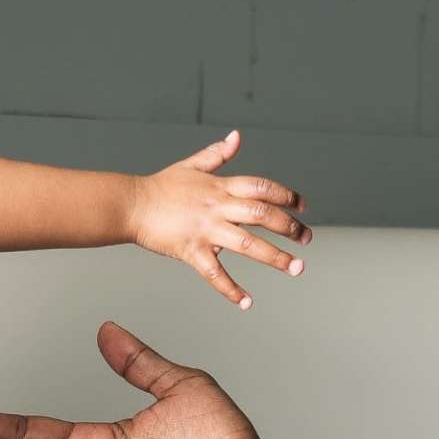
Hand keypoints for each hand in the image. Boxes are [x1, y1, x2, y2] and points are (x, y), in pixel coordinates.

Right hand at [128, 130, 308, 308]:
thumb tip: (237, 137)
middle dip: (290, 227)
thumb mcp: (192, 165)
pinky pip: (214, 273)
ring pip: (247, 245)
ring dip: (275, 257)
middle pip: (263, 215)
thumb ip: (218, 154)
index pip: (262, 187)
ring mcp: (205, 229)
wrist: (130, 204)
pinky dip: (231, 290)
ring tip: (296, 268)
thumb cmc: (160, 187)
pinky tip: (246, 302)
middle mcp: (218, 206)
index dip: (287, 195)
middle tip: (308, 239)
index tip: (303, 207)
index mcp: (220, 186)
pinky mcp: (190, 250)